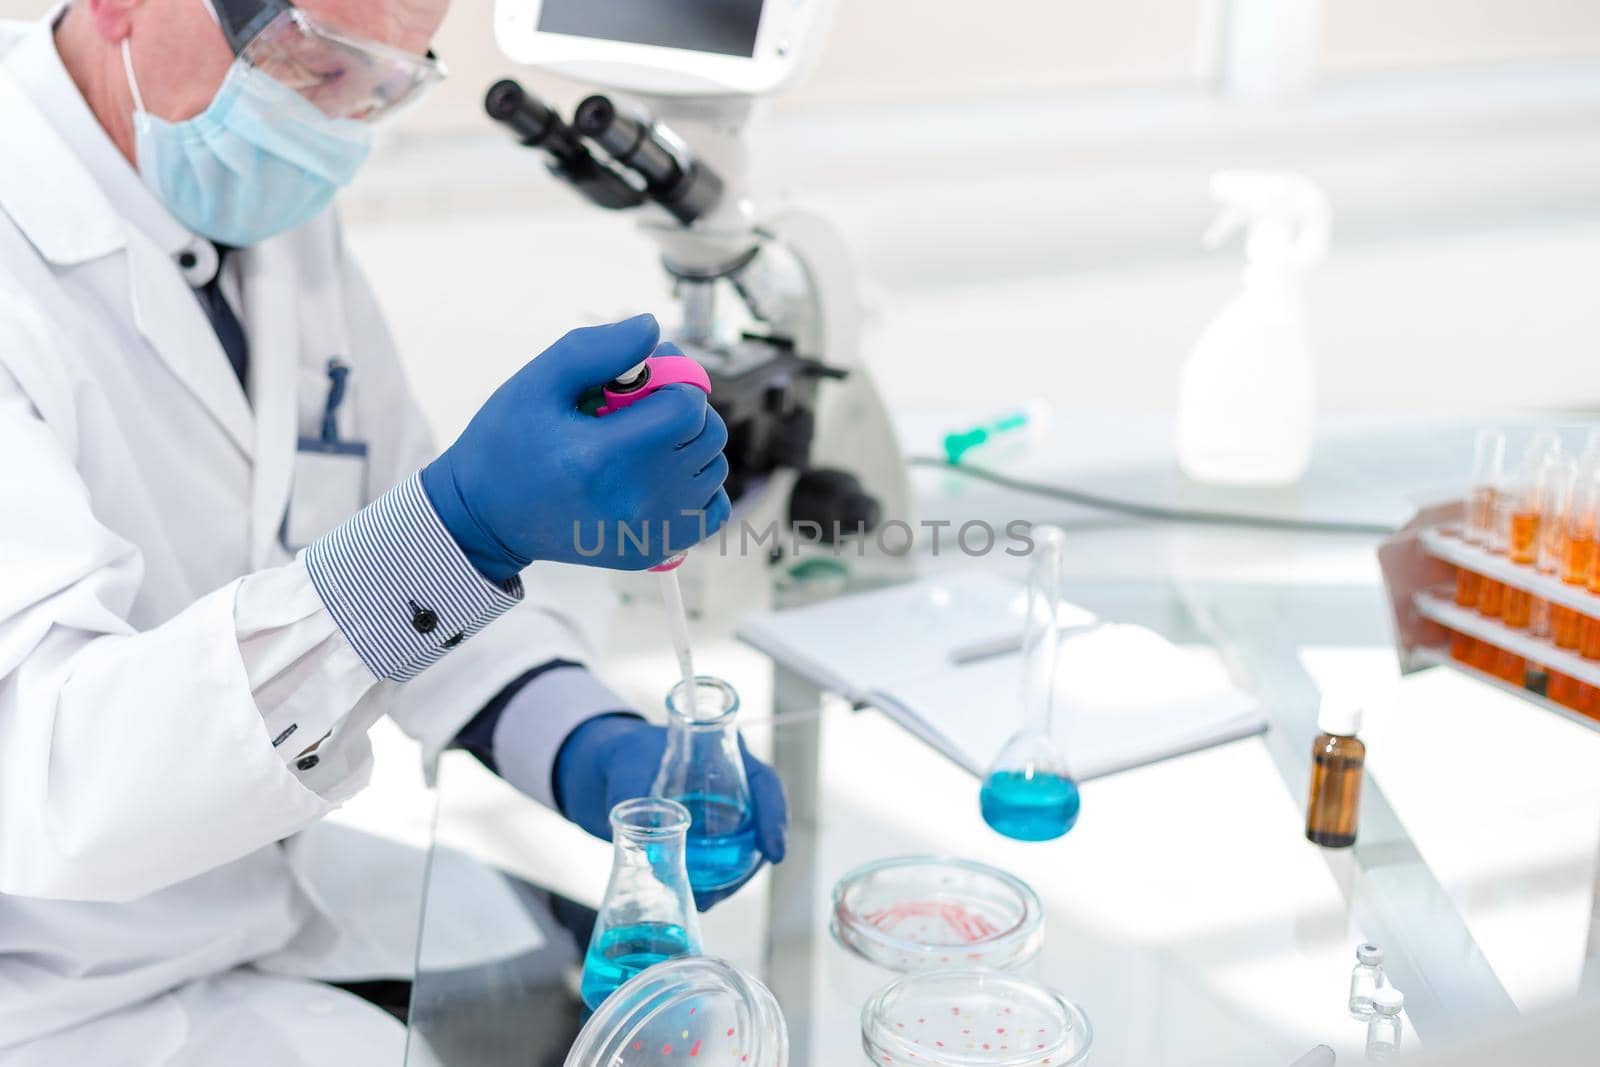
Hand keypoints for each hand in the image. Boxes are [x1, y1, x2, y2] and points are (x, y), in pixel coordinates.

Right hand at [421, 314, 732, 579]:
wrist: (487, 517)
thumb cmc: (509, 443)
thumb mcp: (538, 383)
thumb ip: (598, 349)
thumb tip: (653, 330)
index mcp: (601, 456)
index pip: (686, 406)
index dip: (672, 380)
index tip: (641, 380)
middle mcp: (633, 500)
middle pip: (708, 434)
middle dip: (681, 407)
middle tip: (637, 409)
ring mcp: (649, 531)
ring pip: (714, 466)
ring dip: (688, 444)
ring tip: (640, 442)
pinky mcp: (656, 549)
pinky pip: (713, 506)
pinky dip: (695, 484)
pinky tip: (656, 473)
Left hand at [553, 715, 787, 910]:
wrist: (601, 772)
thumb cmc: (620, 755)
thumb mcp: (625, 770)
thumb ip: (634, 801)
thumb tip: (649, 850)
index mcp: (722, 757)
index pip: (765, 785)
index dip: (775, 816)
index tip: (774, 852)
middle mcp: (728, 790)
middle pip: (758, 828)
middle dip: (747, 864)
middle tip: (719, 892)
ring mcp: (716, 819)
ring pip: (740, 854)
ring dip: (727, 882)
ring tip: (701, 901)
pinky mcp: (699, 842)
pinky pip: (716, 867)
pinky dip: (710, 885)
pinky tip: (692, 900)